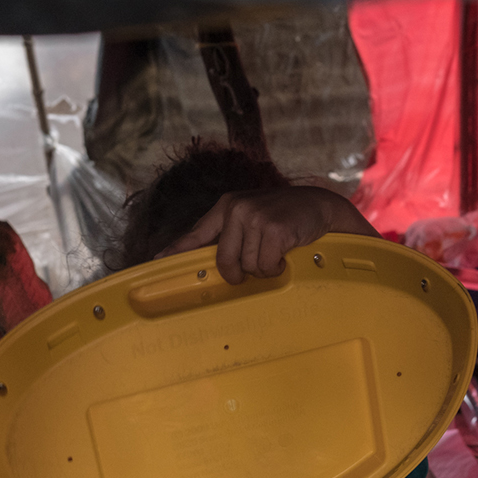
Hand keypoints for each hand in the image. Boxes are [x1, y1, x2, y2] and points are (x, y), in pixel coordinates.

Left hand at [157, 186, 379, 284]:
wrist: (319, 206)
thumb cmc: (285, 217)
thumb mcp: (253, 218)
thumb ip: (230, 235)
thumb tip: (213, 265)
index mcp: (227, 206)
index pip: (196, 232)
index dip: (177, 249)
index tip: (157, 262)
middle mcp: (237, 209)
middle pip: (224, 260)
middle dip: (239, 271)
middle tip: (255, 267)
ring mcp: (256, 217)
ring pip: (248, 266)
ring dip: (264, 267)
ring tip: (277, 251)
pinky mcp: (274, 229)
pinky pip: (266, 265)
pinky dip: (277, 267)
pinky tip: (286, 253)